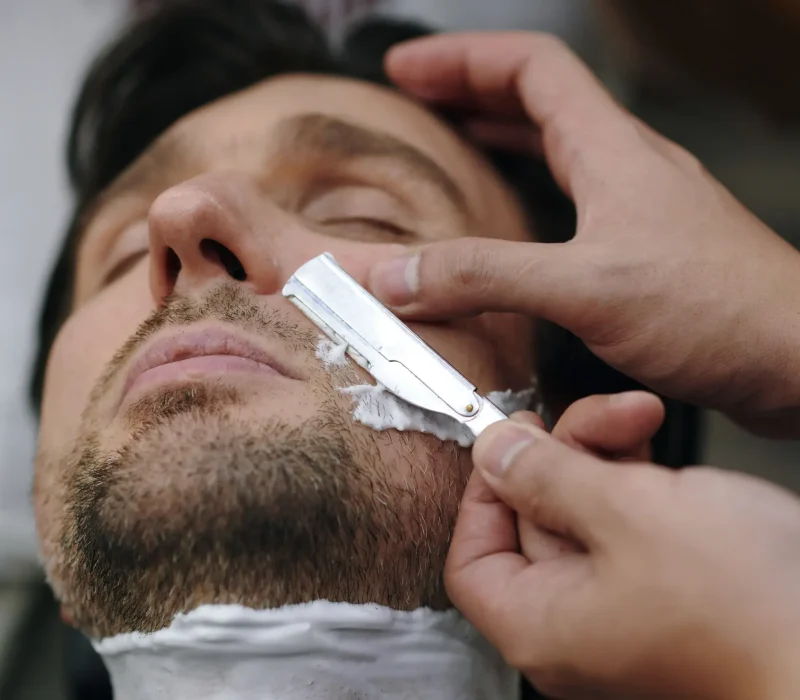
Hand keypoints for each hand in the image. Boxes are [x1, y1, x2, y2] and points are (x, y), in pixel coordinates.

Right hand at [368, 32, 799, 435]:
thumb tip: (397, 274)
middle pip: (540, 99)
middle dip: (472, 90)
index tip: (403, 67)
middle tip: (417, 100)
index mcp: (609, 150)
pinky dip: (532, 194)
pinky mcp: (646, 252)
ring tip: (456, 144)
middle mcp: (627, 166)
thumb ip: (486, 277)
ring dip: (503, 137)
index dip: (461, 59)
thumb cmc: (716, 310)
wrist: (798, 357)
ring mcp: (639, 208)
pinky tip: (518, 226)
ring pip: (560, 147)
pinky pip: (576, 199)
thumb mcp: (584, 288)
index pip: (530, 67)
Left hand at [446, 391, 799, 698]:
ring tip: (641, 418)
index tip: (507, 444)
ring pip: (584, 514)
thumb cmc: (747, 607)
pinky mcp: (664, 588)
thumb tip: (493, 452)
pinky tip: (657, 446)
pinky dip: (636, 481)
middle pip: (532, 523)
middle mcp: (574, 625)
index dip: (483, 493)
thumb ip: (546, 476)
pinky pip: (627, 526)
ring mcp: (621, 608)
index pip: (472, 558)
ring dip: (605, 456)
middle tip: (598, 414)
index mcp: (542, 624)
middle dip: (563, 454)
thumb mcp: (628, 514)